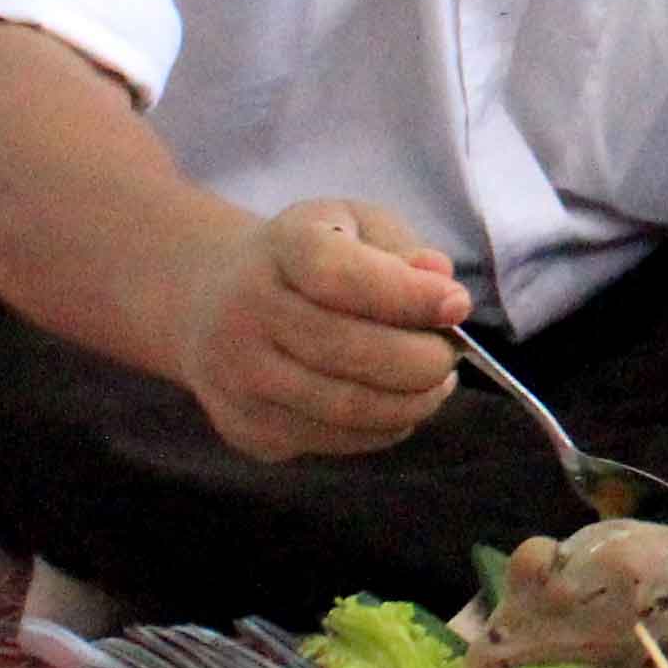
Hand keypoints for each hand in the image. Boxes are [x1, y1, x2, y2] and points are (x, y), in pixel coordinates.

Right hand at [181, 197, 475, 461]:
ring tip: (436, 383)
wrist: (210, 302)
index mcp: (278, 248)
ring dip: (412, 402)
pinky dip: (383, 428)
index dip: (407, 296)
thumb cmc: (303, 261)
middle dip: (423, 360)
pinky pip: (334, 441)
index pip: (341, 277)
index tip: (457, 305)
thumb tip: (440, 279)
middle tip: (452, 355)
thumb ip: (399, 248)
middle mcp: (246, 312)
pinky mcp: (246, 428)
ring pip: (346, 408)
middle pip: (348, 351)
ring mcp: (239, 378)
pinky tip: (396, 404)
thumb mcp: (352, 225)